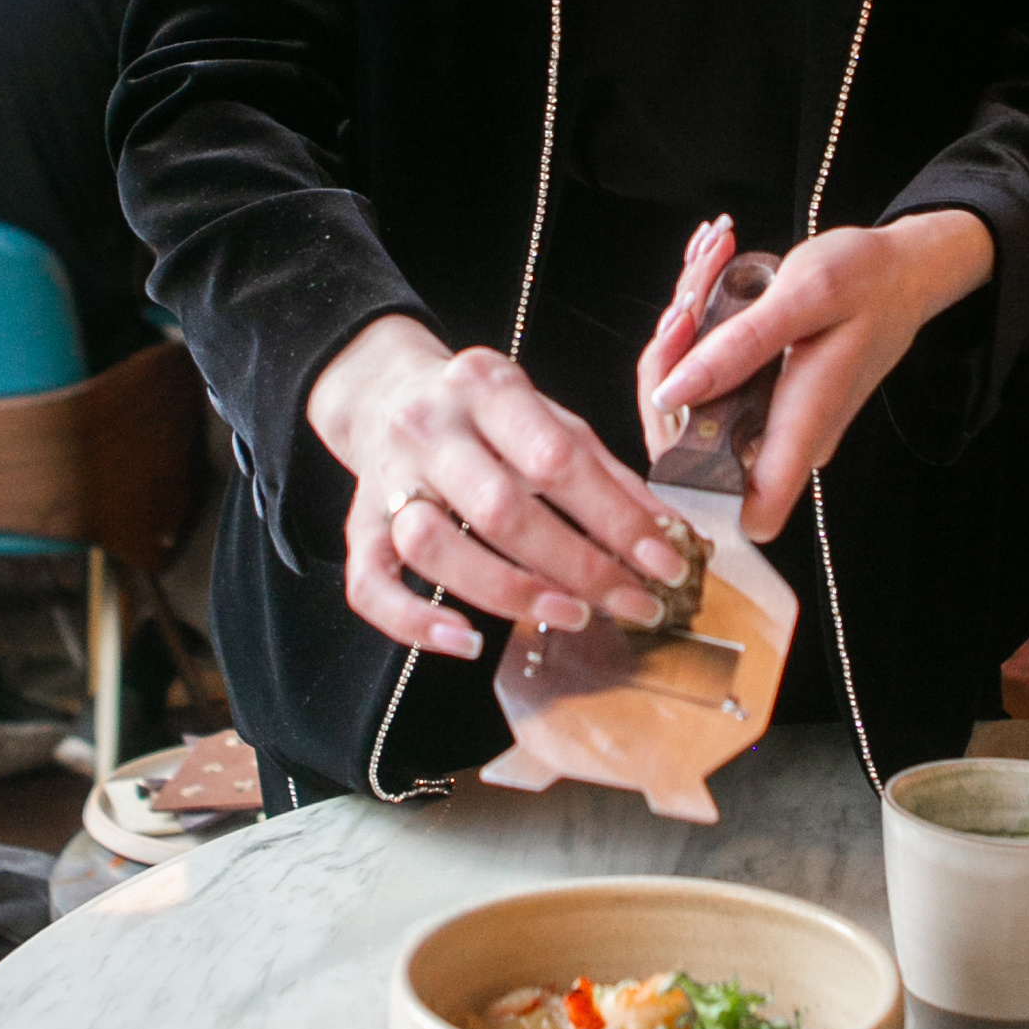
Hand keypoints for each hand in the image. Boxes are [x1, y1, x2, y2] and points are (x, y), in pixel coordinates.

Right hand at [305, 314, 688, 661]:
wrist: (385, 391)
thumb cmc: (486, 415)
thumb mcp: (550, 418)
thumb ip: (607, 472)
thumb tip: (671, 534)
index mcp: (487, 386)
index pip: (559, 459)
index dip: (619, 520)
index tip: (667, 565)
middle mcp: (430, 427)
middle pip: (502, 508)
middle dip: (580, 567)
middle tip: (634, 604)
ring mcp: (386, 478)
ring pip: (434, 545)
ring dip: (508, 591)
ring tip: (570, 616)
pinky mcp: (357, 526)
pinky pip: (370, 584)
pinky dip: (413, 622)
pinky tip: (465, 642)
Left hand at [652, 209, 995, 543]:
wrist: (901, 271)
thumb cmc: (867, 279)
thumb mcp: (806, 295)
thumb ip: (742, 346)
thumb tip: (673, 395)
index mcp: (802, 427)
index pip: (740, 511)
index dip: (688, 481)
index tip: (670, 399)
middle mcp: (784, 438)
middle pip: (687, 444)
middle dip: (669, 367)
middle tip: (692, 300)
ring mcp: (770, 419)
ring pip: (688, 401)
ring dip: (682, 337)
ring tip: (712, 270)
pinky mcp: (761, 397)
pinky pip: (704, 378)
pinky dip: (697, 331)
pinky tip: (717, 280)